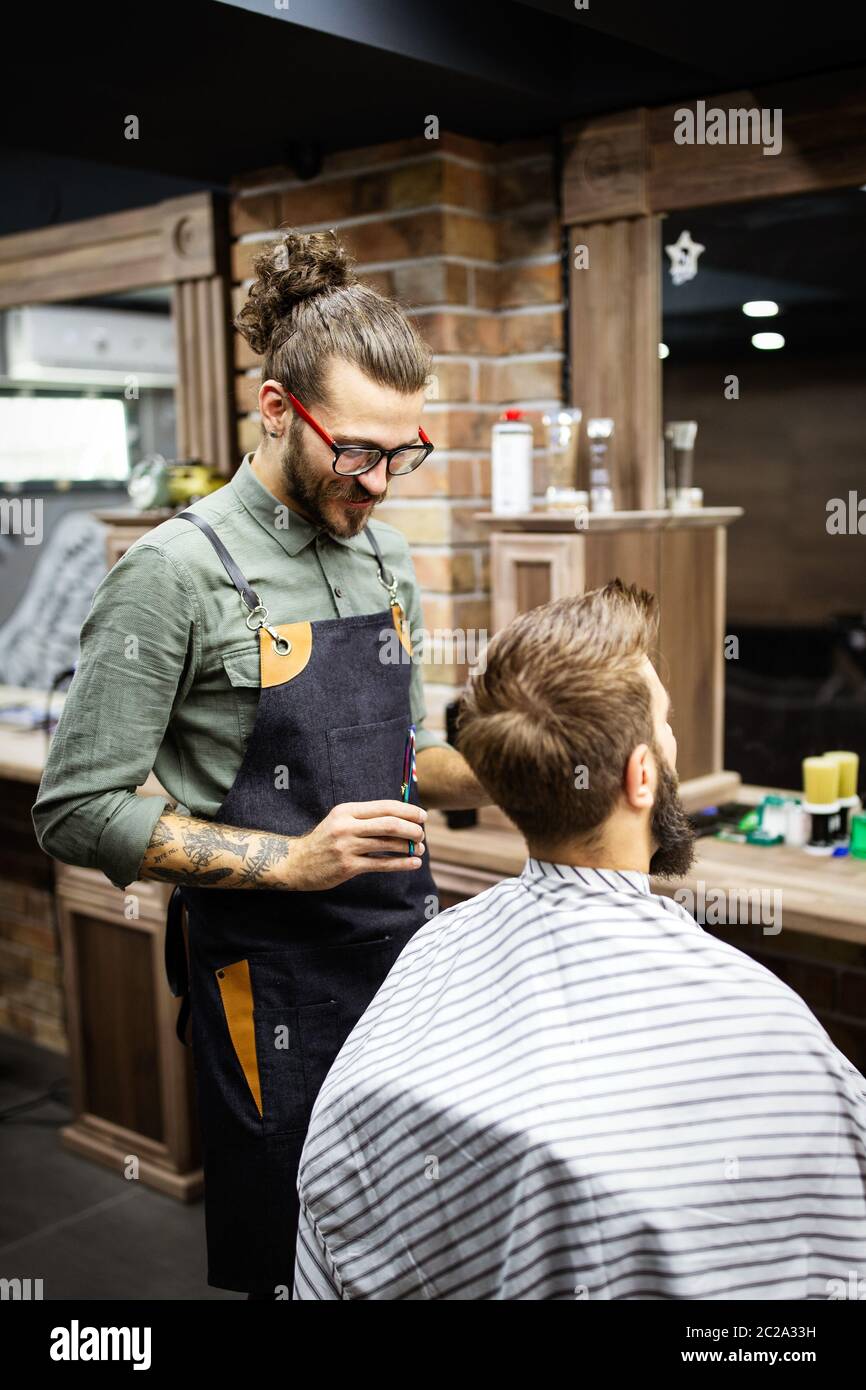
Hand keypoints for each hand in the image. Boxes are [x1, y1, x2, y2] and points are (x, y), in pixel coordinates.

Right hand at [285, 800, 426, 890]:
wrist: (296, 862)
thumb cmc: (325, 840)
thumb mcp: (340, 820)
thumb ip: (365, 817)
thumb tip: (402, 817)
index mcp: (347, 811)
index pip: (385, 806)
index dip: (408, 811)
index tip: (422, 816)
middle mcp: (347, 826)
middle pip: (390, 824)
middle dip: (412, 829)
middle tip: (422, 834)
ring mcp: (347, 847)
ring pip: (388, 844)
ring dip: (409, 847)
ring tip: (420, 849)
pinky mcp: (348, 867)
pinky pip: (381, 864)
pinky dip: (401, 863)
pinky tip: (414, 863)